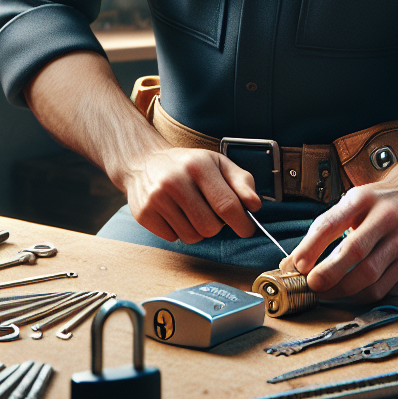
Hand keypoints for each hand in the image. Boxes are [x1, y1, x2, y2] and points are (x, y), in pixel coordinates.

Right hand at [120, 146, 261, 243]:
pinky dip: (178, 231)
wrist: (143, 160)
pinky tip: (174, 213)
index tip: (247, 229)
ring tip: (191, 210)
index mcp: (198, 166)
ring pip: (192, 236)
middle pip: (210, 227)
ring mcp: (156, 198)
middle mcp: (175, 181)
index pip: (227, 205)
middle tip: (211, 212)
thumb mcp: (217, 163)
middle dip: (217, 225)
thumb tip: (254, 206)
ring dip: (197, 229)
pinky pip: (173, 238)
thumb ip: (241, 181)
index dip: (242, 223)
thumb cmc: (188, 164)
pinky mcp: (143, 213)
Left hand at [289, 182, 397, 302]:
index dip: (312, 246)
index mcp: (364, 199)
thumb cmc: (374, 204)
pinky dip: (361, 296)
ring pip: (370, 278)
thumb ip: (322, 229)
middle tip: (310, 285)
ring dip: (342, 290)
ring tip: (325, 292)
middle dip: (329, 273)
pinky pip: (383, 290)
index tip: (297, 264)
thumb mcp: (348, 203)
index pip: (333, 223)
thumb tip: (293, 262)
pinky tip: (348, 292)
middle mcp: (389, 220)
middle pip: (356, 252)